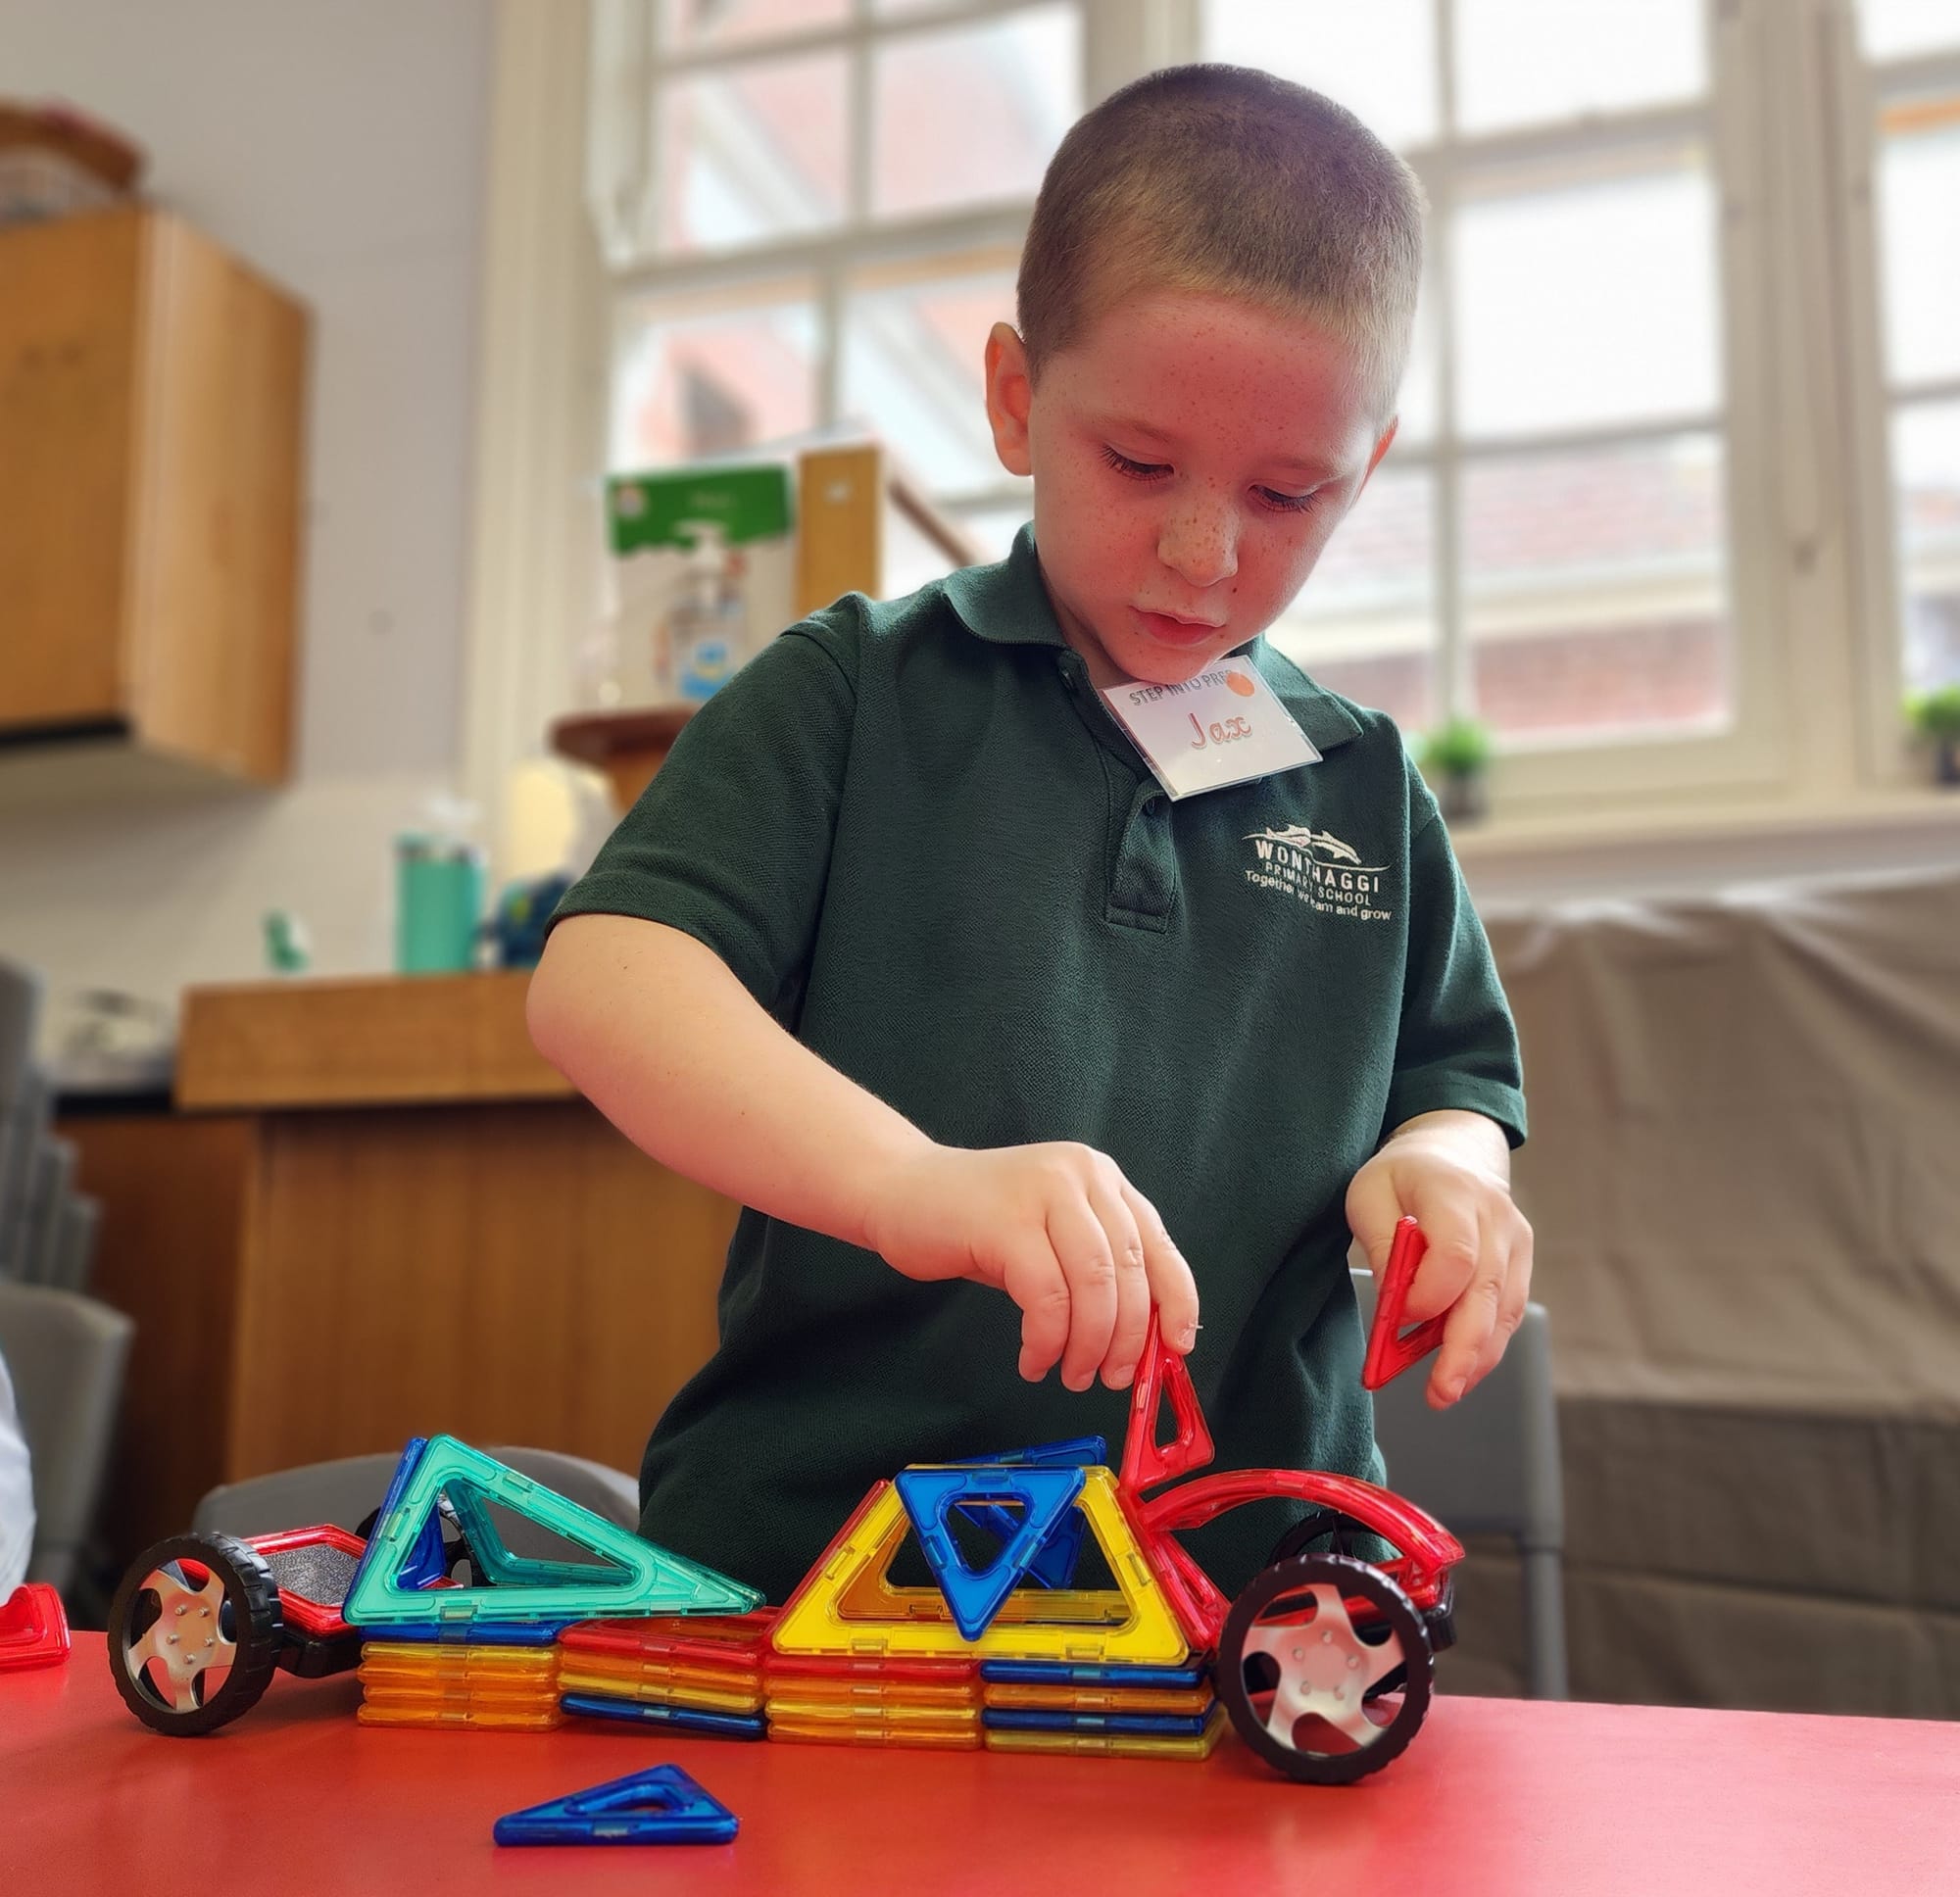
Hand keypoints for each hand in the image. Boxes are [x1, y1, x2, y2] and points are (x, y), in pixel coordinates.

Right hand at [864, 1142, 1198, 1392]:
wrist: (900, 1190)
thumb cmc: (979, 1223)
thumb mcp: (1051, 1237)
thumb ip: (1096, 1272)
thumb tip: (1142, 1340)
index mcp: (1101, 1178)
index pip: (1158, 1244)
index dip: (1176, 1302)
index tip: (1176, 1348)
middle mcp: (1081, 1176)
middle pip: (1129, 1271)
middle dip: (1127, 1338)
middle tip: (1111, 1378)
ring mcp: (1044, 1193)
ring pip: (1094, 1286)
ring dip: (1088, 1345)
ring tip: (1071, 1374)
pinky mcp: (1006, 1221)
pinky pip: (1045, 1297)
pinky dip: (1046, 1340)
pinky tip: (1033, 1359)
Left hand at [1345, 1112, 1532, 1409]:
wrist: (1453, 1151)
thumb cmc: (1402, 1176)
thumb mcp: (1369, 1193)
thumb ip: (1383, 1244)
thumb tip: (1397, 1304)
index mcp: (1454, 1192)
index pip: (1455, 1255)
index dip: (1428, 1295)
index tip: (1397, 1316)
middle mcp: (1496, 1218)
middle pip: (1487, 1293)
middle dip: (1463, 1349)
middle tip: (1439, 1392)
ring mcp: (1516, 1241)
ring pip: (1505, 1311)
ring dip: (1477, 1357)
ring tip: (1446, 1391)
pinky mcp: (1522, 1263)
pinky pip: (1510, 1312)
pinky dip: (1486, 1346)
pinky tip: (1462, 1371)